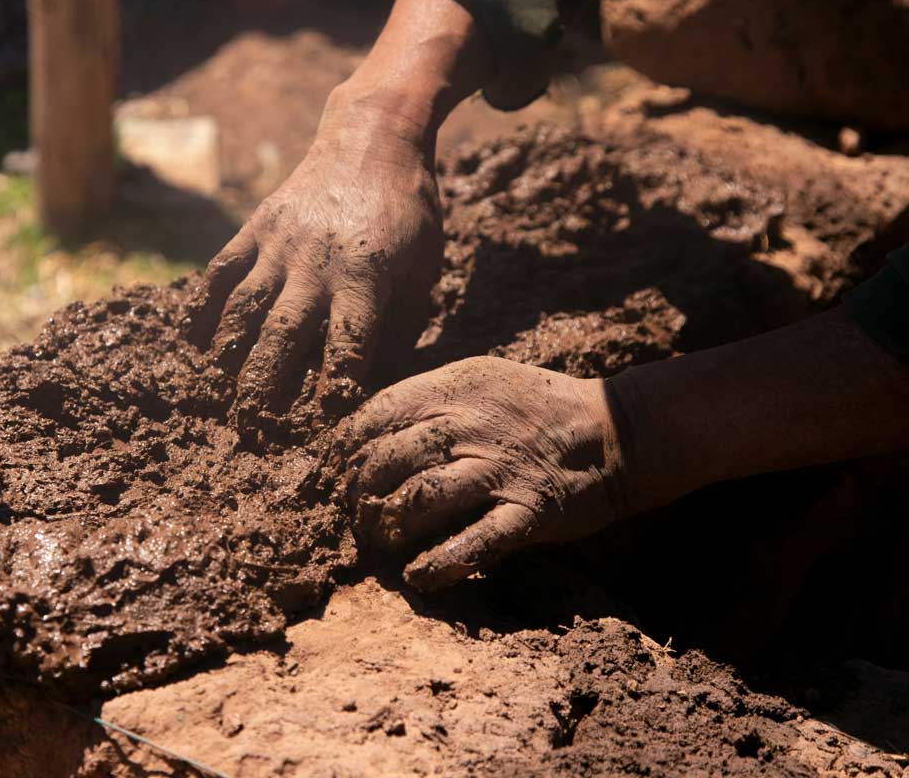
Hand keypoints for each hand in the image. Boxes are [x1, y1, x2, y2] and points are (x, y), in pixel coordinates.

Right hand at [188, 92, 443, 427]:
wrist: (373, 139)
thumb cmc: (409, 216)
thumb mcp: (424, 270)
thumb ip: (399, 327)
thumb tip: (371, 384)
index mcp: (366, 278)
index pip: (347, 348)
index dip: (333, 393)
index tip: (321, 432)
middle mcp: (317, 264)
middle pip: (283, 335)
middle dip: (264, 388)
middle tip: (252, 431)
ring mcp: (280, 244)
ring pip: (244, 307)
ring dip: (229, 356)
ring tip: (219, 398)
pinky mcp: (255, 227)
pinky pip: (220, 272)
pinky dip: (202, 309)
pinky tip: (193, 345)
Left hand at [335, 356, 631, 590]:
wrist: (619, 431)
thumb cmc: (540, 407)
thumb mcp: (482, 380)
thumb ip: (430, 398)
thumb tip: (369, 428)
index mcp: (454, 390)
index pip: (377, 415)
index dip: (347, 448)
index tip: (338, 472)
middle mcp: (471, 427)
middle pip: (388, 461)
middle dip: (361, 494)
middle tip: (357, 515)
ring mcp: (499, 470)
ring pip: (420, 500)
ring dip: (389, 527)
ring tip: (381, 542)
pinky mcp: (528, 512)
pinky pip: (474, 543)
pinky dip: (439, 564)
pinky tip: (418, 576)